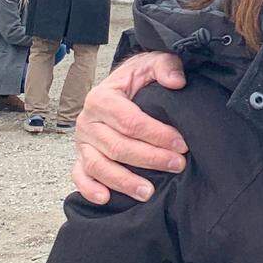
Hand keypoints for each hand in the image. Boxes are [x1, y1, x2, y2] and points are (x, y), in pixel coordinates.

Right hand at [73, 52, 188, 203]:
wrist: (121, 84)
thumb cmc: (139, 77)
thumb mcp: (152, 63)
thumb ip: (166, 66)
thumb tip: (177, 82)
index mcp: (102, 98)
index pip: (130, 121)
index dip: (157, 135)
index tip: (182, 144)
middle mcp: (87, 121)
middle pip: (117, 146)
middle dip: (150, 158)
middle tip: (177, 165)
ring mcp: (82, 141)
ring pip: (98, 165)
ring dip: (123, 181)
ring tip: (148, 192)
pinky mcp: (80, 156)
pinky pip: (80, 175)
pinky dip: (89, 189)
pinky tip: (106, 199)